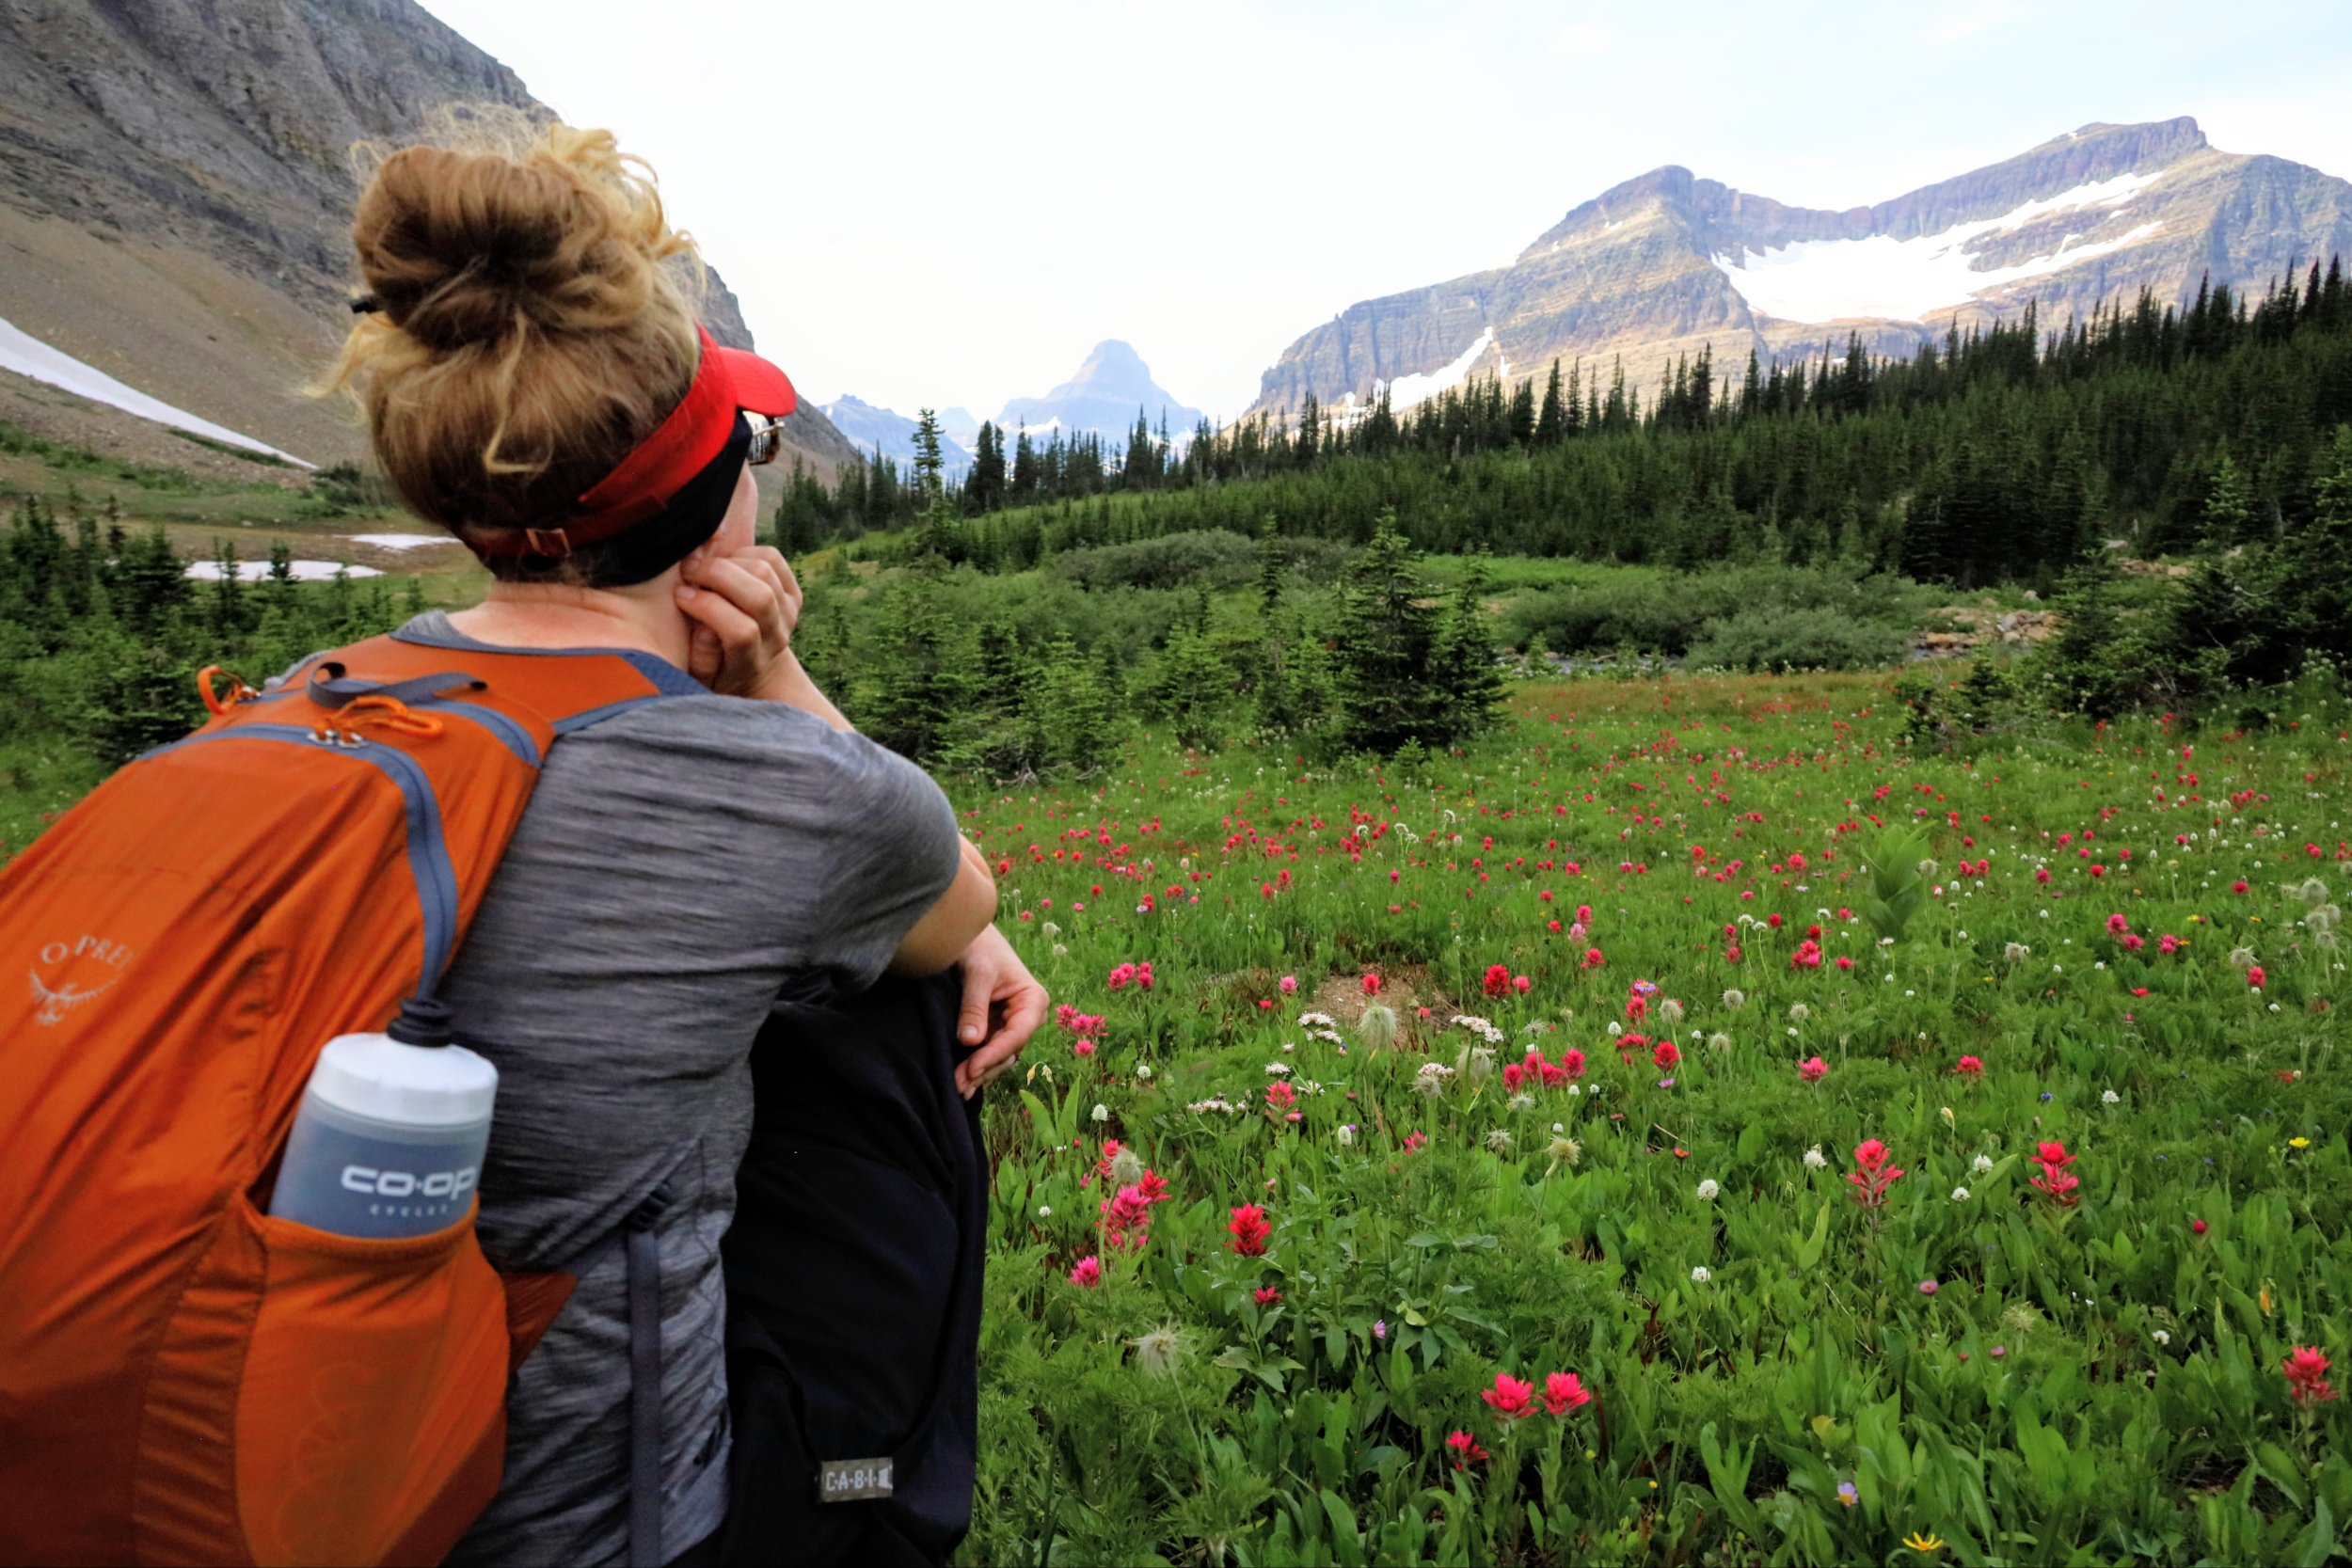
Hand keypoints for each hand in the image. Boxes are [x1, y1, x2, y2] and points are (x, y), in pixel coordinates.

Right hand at [675, 544, 802, 698]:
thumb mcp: (699, 675)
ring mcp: (789, 613)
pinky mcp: (793, 593)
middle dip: (717, 575)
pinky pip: (772, 558)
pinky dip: (744, 553)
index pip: (741, 632)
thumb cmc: (713, 667)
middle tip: (688, 571)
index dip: (708, 607)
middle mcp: (776, 638)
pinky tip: (725, 566)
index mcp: (752, 663)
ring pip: (765, 572)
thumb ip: (701, 658)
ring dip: (728, 562)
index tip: (680, 595)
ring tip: (704, 570)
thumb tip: (706, 630)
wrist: (749, 662)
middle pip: (759, 597)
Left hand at [951, 924, 1047, 1099]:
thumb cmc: (980, 948)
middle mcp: (1028, 1017)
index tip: (971, 1069)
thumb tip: (971, 1041)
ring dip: (980, 1073)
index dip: (994, 1054)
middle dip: (984, 1069)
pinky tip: (962, 1081)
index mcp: (1033, 1000)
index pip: (1017, 1035)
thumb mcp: (977, 973)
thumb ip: (974, 1006)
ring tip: (958, 1088)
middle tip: (958, 1085)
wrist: (971, 939)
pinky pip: (990, 1052)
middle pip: (1009, 1051)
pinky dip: (977, 1066)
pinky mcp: (996, 1029)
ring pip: (1000, 1057)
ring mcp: (1012, 1025)